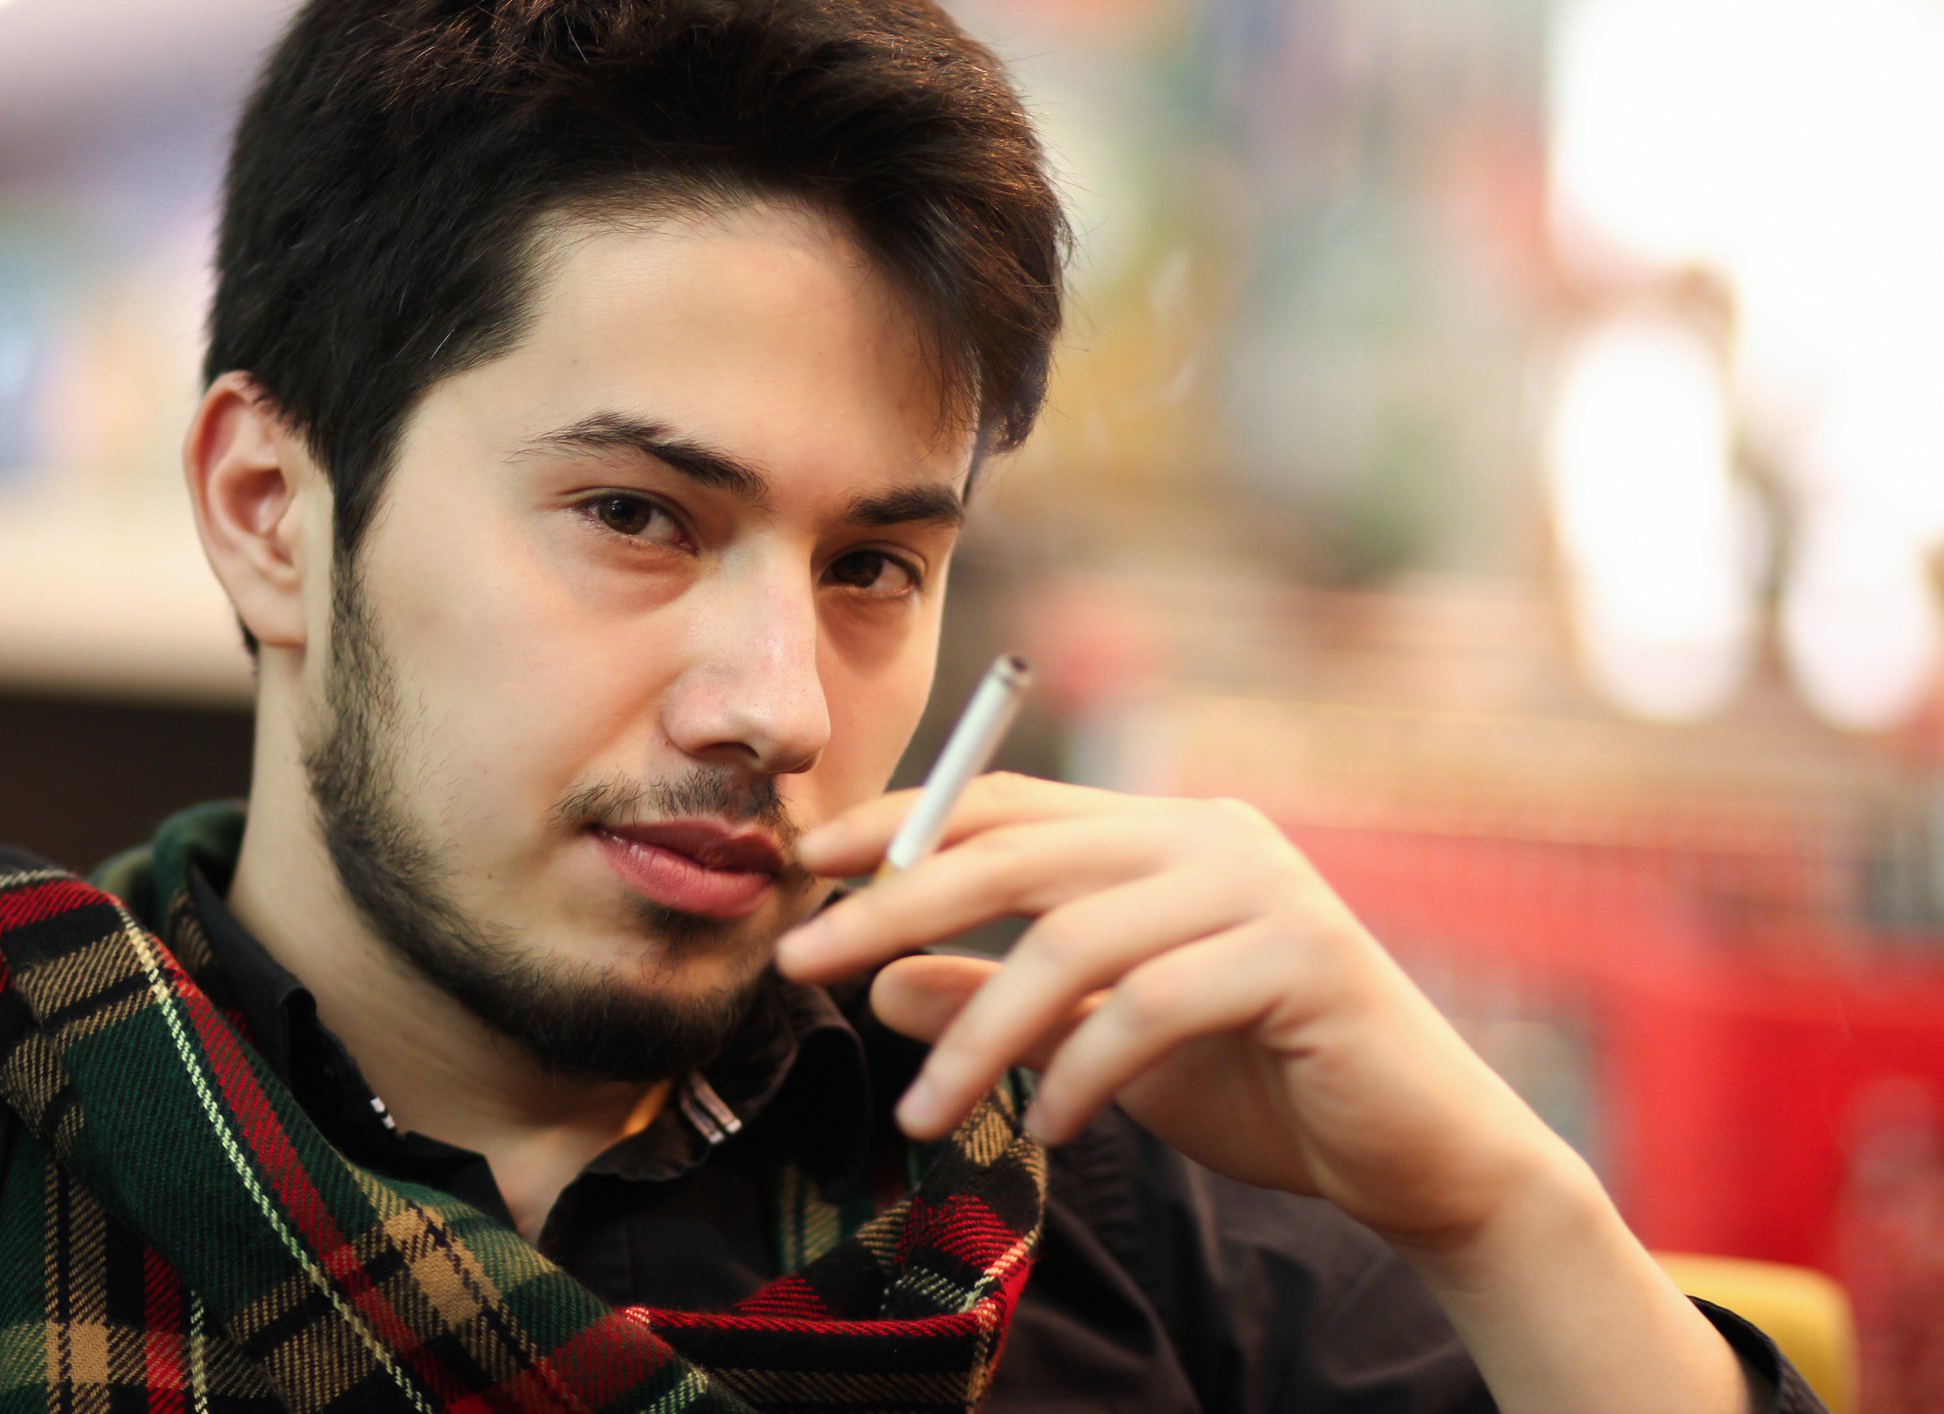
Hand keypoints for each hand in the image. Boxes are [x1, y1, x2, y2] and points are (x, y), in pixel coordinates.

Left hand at [776, 772, 1568, 1255]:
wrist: (1417, 1152)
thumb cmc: (1258, 1083)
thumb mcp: (1102, 1042)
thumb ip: (1003, 1002)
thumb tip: (883, 983)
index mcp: (1161, 831)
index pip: (1003, 803)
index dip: (899, 823)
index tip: (804, 863)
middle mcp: (1209, 834)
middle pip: (1015, 850)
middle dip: (892, 906)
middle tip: (799, 962)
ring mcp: (1262, 886)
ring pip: (1072, 939)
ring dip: (977, 1035)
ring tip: (918, 1114)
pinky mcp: (1302, 954)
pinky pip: (1150, 1005)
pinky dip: (1081, 1071)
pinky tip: (1052, 1127)